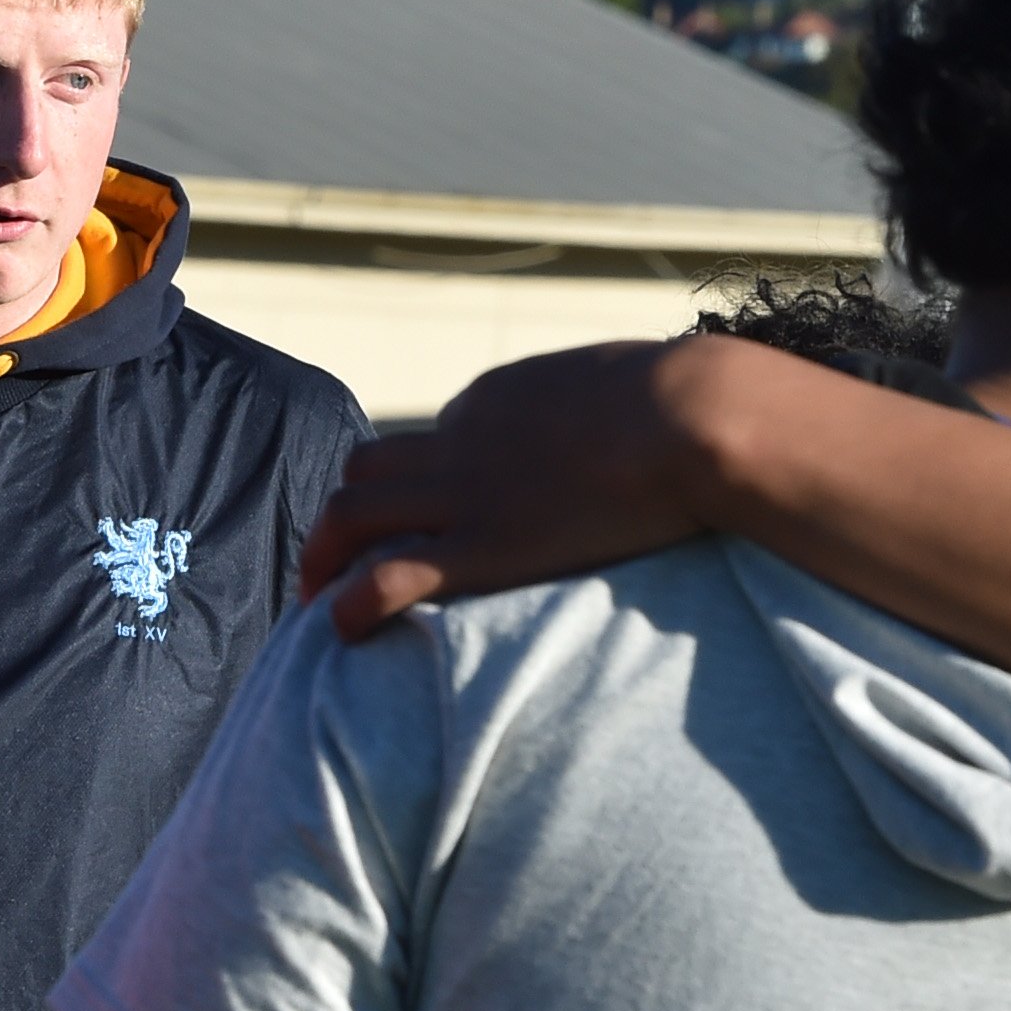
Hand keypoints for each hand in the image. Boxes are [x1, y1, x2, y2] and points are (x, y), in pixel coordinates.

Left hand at [300, 339, 724, 640]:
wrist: (693, 416)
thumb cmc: (694, 399)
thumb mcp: (632, 382)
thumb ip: (604, 405)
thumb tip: (625, 417)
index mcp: (496, 399)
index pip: (438, 436)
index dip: (426, 477)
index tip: (431, 514)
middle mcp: (460, 442)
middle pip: (367, 469)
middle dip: (344, 513)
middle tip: (335, 556)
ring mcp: (464, 495)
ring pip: (352, 513)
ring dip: (324, 554)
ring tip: (316, 595)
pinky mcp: (481, 548)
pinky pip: (387, 576)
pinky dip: (350, 602)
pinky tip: (340, 628)